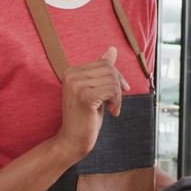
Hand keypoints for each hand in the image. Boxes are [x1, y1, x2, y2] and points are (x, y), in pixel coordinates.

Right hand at [53, 46, 129, 161]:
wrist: (72, 141)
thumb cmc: (85, 116)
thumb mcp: (94, 90)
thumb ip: (101, 70)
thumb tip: (112, 49)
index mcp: (71, 71)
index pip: (104, 63)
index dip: (116, 77)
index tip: (119, 92)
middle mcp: (71, 75)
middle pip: (110, 70)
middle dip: (118, 86)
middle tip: (116, 102)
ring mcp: (77, 85)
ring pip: (112, 80)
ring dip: (118, 96)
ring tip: (113, 108)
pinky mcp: (85, 97)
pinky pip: (112, 91)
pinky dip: (117, 102)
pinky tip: (112, 112)